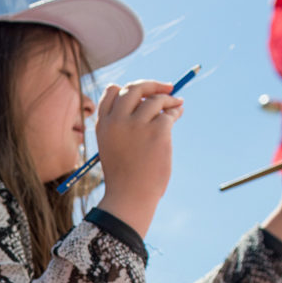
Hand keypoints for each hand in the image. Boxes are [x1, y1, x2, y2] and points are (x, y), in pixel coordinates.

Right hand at [94, 79, 183, 233]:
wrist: (130, 197)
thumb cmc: (125, 176)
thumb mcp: (116, 147)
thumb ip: (125, 125)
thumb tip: (154, 100)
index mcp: (103, 124)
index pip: (112, 92)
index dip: (127, 88)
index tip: (141, 92)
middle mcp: (117, 121)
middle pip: (134, 88)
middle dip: (153, 84)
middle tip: (168, 87)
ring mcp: (136, 125)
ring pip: (156, 100)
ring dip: (169, 100)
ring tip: (177, 106)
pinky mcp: (156, 131)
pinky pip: (169, 114)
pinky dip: (176, 113)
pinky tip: (178, 116)